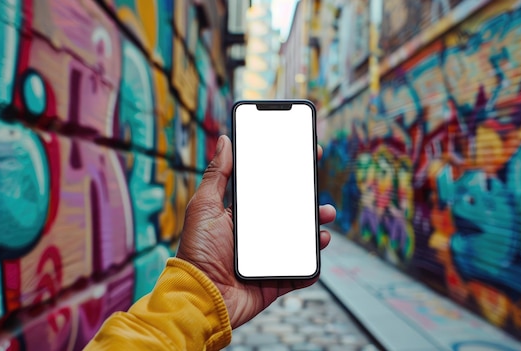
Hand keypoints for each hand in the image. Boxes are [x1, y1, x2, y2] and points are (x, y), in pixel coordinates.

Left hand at [176, 135, 335, 328]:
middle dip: (309, 205)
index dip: (288, 177)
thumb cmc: (196, 252)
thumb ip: (216, 174)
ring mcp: (268, 258)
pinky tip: (318, 254)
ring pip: (300, 242)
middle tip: (320, 197)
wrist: (201, 297)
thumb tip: (225, 140)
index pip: (269, 191)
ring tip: (324, 225)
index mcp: (242, 216)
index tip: (306, 158)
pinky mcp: (275, 281)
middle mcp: (257, 236)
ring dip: (316, 232)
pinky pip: (299, 273)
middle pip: (290, 216)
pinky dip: (312, 266)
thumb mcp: (204, 206)